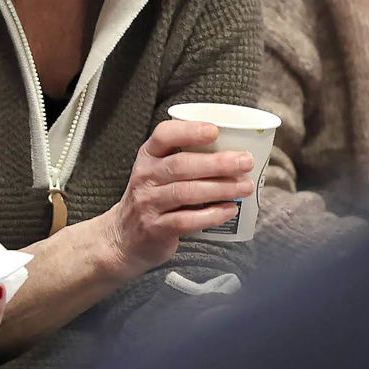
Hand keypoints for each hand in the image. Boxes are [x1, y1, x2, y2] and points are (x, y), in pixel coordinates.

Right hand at [105, 119, 256, 274]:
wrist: (123, 238)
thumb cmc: (152, 199)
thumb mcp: (157, 173)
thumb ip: (185, 161)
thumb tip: (234, 153)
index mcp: (148, 156)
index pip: (163, 135)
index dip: (189, 131)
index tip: (215, 130)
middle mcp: (145, 177)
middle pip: (181, 165)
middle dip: (217, 162)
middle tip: (245, 162)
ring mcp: (148, 203)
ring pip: (186, 192)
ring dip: (220, 188)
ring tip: (245, 186)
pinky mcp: (155, 228)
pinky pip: (187, 220)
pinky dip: (212, 215)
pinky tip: (229, 210)